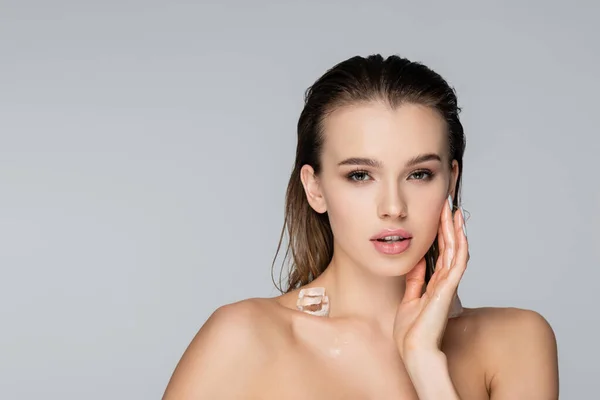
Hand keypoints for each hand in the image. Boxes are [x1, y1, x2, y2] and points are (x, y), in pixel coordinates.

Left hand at [393, 198, 468, 360]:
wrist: (413, 349)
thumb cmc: (411, 331)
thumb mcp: (409, 298)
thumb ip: (415, 280)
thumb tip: (416, 262)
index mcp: (435, 283)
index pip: (441, 252)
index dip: (441, 232)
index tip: (440, 215)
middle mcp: (444, 282)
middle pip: (450, 247)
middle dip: (449, 225)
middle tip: (448, 204)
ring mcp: (448, 285)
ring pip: (456, 251)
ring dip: (455, 230)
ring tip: (454, 211)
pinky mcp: (447, 290)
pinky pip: (456, 264)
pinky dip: (459, 247)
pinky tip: (460, 232)